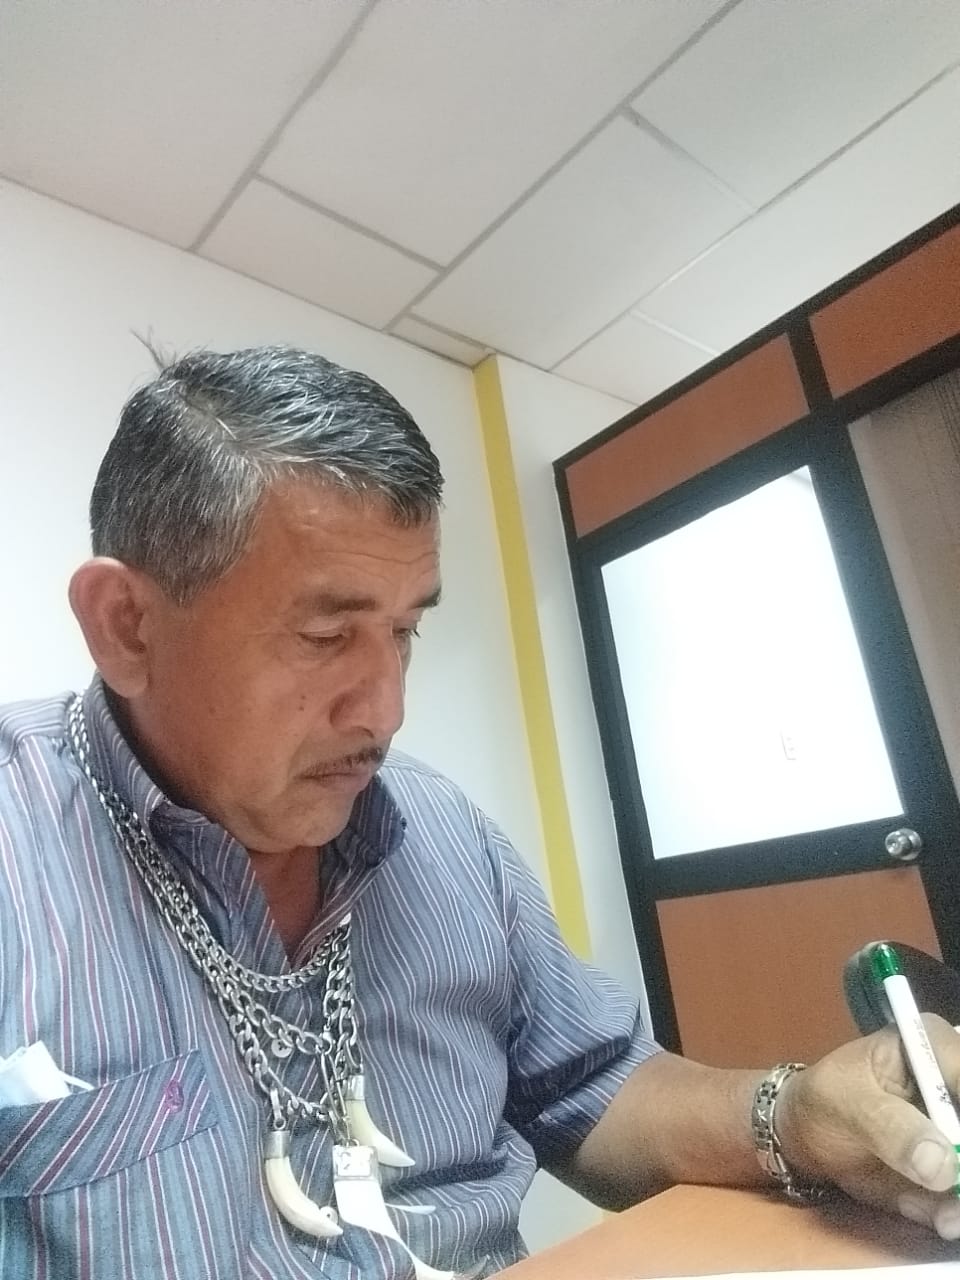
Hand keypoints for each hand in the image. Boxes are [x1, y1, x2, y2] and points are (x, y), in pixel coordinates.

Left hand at [775, 1016, 959, 1237]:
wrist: (806, 1134)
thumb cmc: (825, 1098)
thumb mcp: (844, 1101)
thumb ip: (889, 1126)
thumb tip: (942, 1164)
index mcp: (931, 1046)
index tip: (953, 1153)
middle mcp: (955, 1086)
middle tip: (948, 1196)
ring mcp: (956, 1130)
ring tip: (940, 1216)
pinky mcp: (951, 1169)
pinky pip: (959, 1198)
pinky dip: (948, 1214)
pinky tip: (920, 1210)